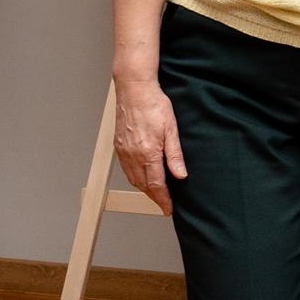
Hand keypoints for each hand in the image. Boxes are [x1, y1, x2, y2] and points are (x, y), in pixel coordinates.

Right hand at [112, 78, 185, 215]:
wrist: (134, 89)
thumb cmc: (154, 105)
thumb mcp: (172, 129)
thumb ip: (175, 155)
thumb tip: (180, 175)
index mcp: (147, 153)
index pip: (156, 185)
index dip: (163, 199)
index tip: (168, 209)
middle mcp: (132, 155)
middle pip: (143, 185)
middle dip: (154, 197)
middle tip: (165, 204)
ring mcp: (123, 151)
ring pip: (133, 178)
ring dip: (144, 188)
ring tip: (156, 193)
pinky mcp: (118, 146)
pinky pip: (126, 169)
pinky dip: (135, 177)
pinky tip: (142, 176)